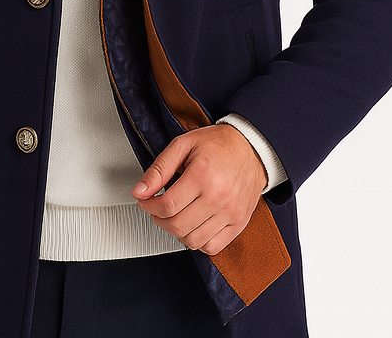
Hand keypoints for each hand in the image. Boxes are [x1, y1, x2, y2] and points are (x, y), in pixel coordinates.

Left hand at [132, 123, 266, 255]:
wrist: (251, 148)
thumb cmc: (218, 144)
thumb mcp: (182, 145)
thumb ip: (159, 169)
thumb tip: (139, 191)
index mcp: (202, 175)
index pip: (167, 205)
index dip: (149, 206)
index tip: (145, 201)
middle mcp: (218, 197)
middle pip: (177, 226)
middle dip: (159, 219)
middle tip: (157, 208)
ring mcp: (230, 213)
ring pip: (193, 241)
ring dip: (177, 231)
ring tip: (175, 215)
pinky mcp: (239, 223)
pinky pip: (212, 247)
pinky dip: (198, 241)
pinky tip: (193, 224)